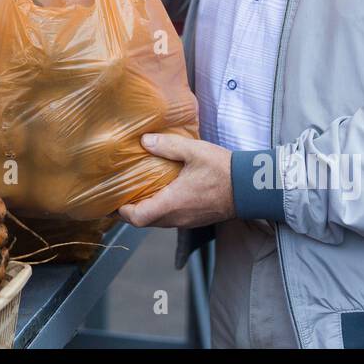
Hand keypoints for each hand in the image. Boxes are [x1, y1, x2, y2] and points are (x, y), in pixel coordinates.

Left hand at [118, 134, 235, 228]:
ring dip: (146, 209)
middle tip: (122, 191)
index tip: (114, 199)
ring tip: (139, 189)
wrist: (250, 187)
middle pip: (145, 222)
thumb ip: (167, 145)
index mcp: (173, 203)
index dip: (122, 211)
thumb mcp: (194, 151)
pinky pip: (170, 218)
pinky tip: (162, 191)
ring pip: (158, 221)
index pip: (138, 218)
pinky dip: (160, 208)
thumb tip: (144, 141)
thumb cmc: (224, 170)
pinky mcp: (195, 218)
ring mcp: (187, 220)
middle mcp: (177, 217)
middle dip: (131, 210)